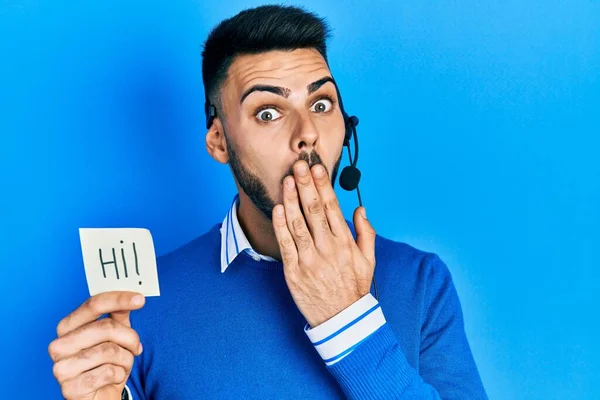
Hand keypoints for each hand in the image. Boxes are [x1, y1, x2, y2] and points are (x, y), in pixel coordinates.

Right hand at [48, 291, 144, 399]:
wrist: (100, 396)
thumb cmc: (106, 363)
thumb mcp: (115, 336)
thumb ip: (118, 315)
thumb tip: (131, 297)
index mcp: (67, 327)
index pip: (93, 305)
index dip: (118, 299)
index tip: (140, 299)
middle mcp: (59, 345)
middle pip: (106, 327)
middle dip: (129, 337)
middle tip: (136, 347)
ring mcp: (62, 367)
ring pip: (110, 350)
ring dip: (126, 359)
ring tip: (122, 365)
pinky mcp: (70, 388)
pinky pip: (108, 372)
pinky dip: (119, 375)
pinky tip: (113, 378)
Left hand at [272, 160, 375, 327]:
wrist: (341, 319)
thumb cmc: (353, 287)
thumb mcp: (369, 260)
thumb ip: (366, 233)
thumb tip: (360, 209)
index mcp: (345, 242)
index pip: (332, 207)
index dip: (323, 185)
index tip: (317, 168)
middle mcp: (327, 247)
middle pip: (313, 209)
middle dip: (305, 184)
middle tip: (299, 164)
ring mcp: (309, 259)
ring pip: (298, 223)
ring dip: (291, 199)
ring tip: (287, 180)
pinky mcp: (294, 270)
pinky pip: (285, 244)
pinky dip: (281, 225)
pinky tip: (278, 209)